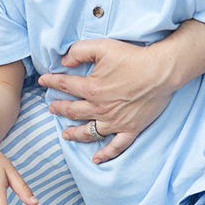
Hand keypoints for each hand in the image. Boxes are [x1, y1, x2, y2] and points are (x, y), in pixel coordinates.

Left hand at [39, 39, 175, 163]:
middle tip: (53, 108)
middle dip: (60, 109)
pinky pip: (116, 146)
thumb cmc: (134, 57)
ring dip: (75, 134)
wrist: (161, 71)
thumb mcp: (103, 46)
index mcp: (91, 88)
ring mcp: (115, 121)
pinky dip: (106, 154)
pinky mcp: (131, 129)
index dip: (51, 82)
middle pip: (73, 111)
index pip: (65, 86)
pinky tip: (97, 159)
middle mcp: (99, 108)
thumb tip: (64, 61)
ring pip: (89, 132)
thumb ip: (79, 51)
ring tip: (66, 134)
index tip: (43, 80)